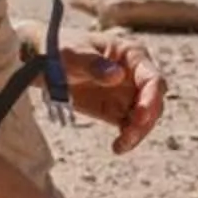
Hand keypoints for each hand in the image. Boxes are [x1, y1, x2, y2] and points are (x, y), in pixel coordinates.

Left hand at [62, 38, 166, 154]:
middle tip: (130, 135)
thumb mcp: (73, 54)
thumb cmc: (60, 49)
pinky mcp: (116, 110)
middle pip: (154, 100)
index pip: (152, 78)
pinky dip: (128, 139)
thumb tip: (118, 76)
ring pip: (145, 117)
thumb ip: (94, 64)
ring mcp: (128, 93)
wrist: (43, 62)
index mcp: (131, 54)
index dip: (151, 98)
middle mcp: (136, 74)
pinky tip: (118, 148)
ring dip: (138, 132)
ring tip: (121, 146)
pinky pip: (129, 126)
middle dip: (147, 119)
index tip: (140, 116)